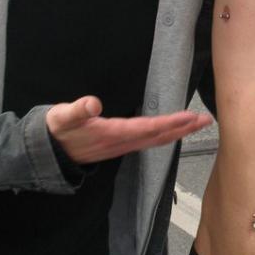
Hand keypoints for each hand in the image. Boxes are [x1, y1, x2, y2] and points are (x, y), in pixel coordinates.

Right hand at [46, 96, 212, 163]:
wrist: (49, 151)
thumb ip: (76, 110)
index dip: (168, 123)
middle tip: (205, 120)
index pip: (146, 128)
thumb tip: (92, 103)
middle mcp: (122, 142)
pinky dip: (167, 134)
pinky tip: (176, 130)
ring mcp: (123, 145)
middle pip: (159, 136)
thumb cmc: (58, 129)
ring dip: (178, 132)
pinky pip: (150, 141)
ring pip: (157, 140)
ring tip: (197, 124)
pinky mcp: (122, 144)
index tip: (188, 116)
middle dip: (183, 129)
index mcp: (111, 134)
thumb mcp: (62, 117)